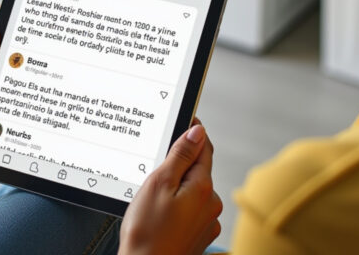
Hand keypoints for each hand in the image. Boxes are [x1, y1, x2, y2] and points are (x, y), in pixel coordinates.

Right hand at [119, 119, 222, 254]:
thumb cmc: (147, 233)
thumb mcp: (159, 184)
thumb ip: (180, 155)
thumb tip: (197, 131)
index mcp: (202, 187)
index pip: (204, 148)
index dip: (193, 133)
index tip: (184, 123)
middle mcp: (211, 204)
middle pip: (198, 171)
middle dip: (180, 166)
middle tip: (155, 171)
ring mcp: (207, 222)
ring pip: (193, 193)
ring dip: (178, 189)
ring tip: (154, 201)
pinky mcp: (199, 237)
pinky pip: (191, 212)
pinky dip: (178, 209)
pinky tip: (160, 217)